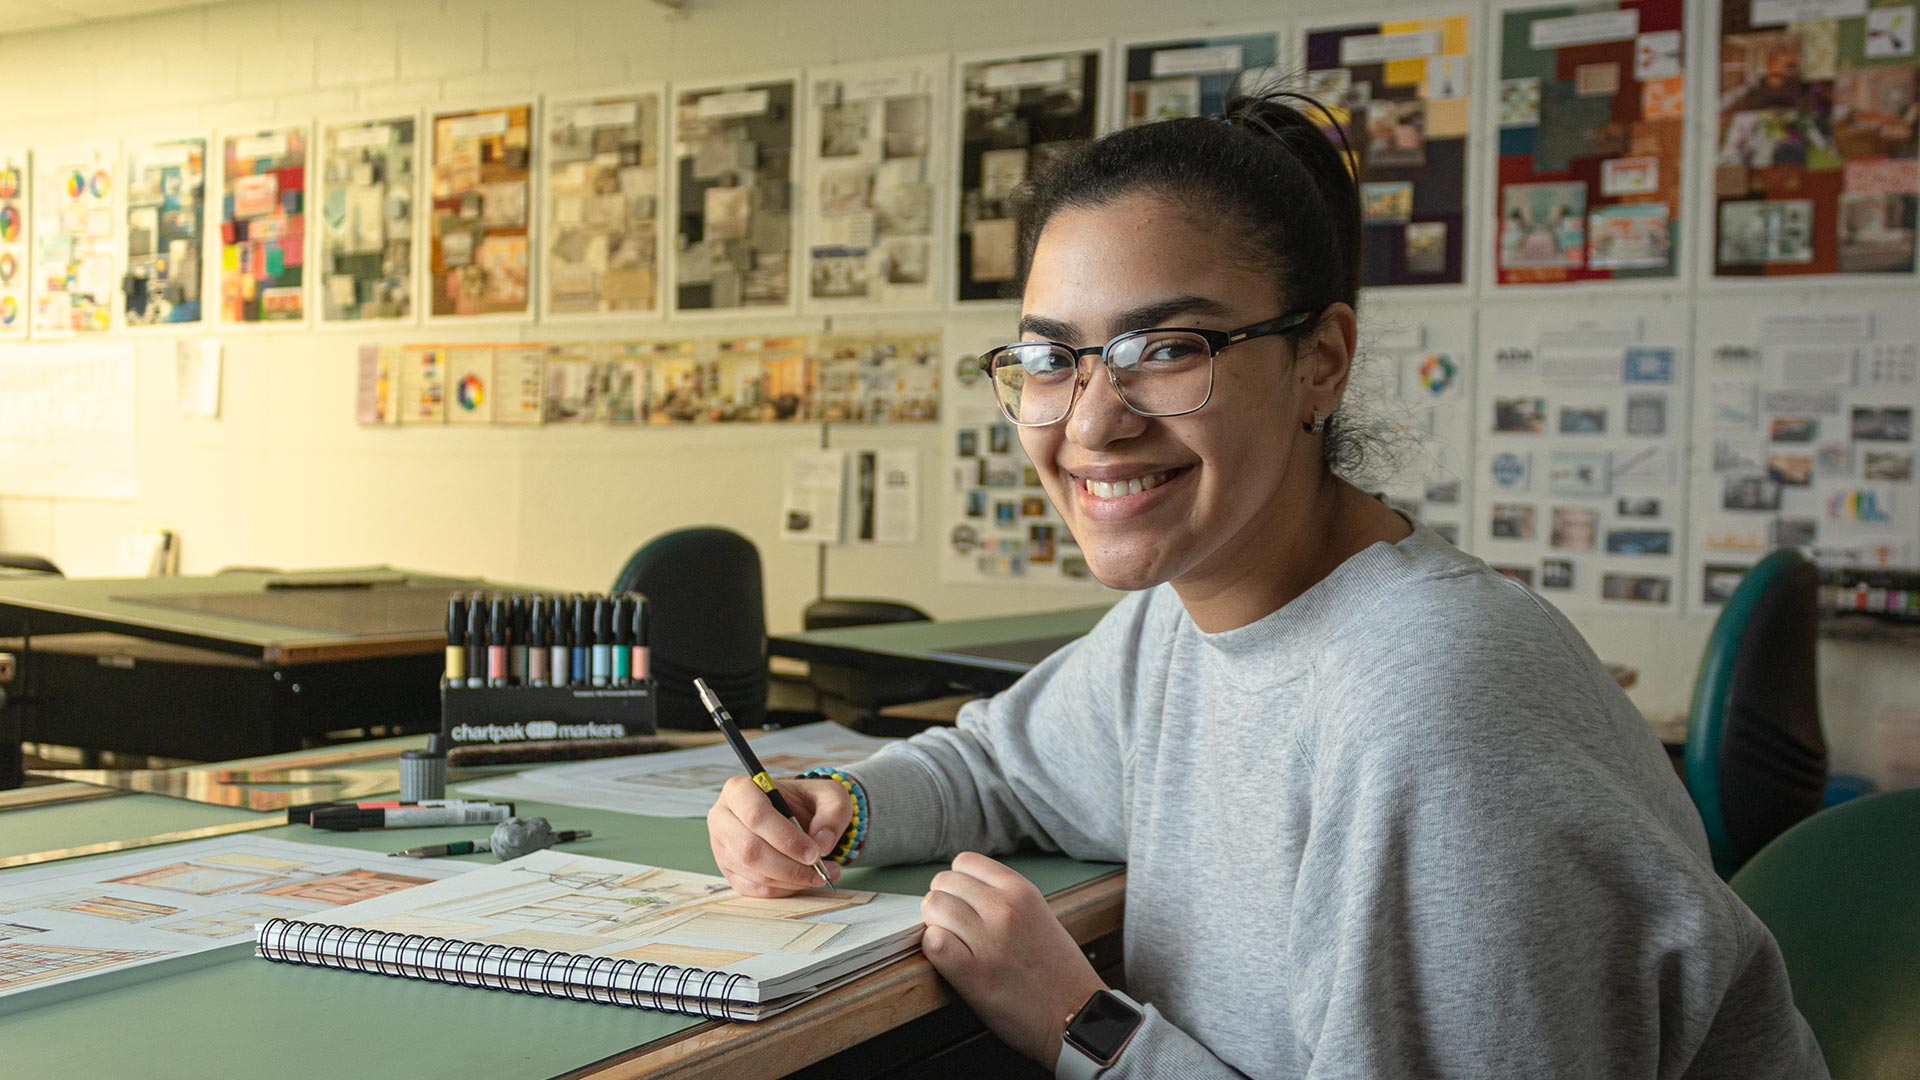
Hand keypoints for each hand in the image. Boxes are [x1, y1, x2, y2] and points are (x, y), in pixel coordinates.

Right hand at [706, 776, 849, 896]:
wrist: (796, 813)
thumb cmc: (807, 801)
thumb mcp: (830, 796)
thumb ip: (833, 814)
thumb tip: (822, 844)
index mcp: (740, 789)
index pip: (756, 815)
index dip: (786, 838)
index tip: (814, 853)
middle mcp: (722, 817)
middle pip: (750, 849)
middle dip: (789, 866)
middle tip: (820, 869)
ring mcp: (721, 846)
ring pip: (753, 872)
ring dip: (790, 880)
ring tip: (820, 875)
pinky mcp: (729, 870)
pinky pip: (754, 888)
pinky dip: (782, 889)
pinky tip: (802, 881)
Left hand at [921, 852, 1106, 1067]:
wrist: (1078, 1015)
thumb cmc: (1059, 970)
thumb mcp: (1039, 914)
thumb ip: (1004, 898)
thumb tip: (963, 891)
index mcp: (1021, 891)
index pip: (964, 862)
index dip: (958, 883)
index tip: (963, 902)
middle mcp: (1003, 908)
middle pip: (943, 883)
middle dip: (944, 903)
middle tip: (957, 927)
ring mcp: (988, 940)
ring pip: (933, 908)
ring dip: (936, 925)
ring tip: (955, 944)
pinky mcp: (973, 973)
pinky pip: (933, 943)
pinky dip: (934, 949)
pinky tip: (951, 960)